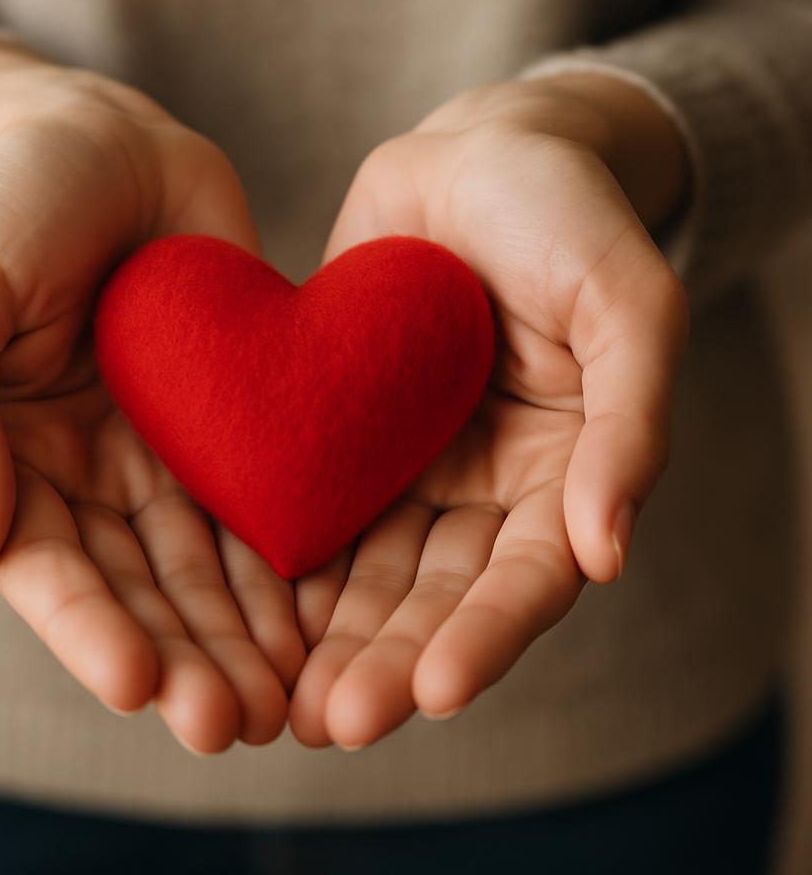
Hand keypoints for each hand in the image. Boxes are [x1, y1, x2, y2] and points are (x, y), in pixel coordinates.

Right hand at [0, 46, 304, 751]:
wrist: (114, 145)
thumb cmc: (21, 206)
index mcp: (14, 458)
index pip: (50, 568)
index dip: (89, 630)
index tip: (137, 685)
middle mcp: (94, 474)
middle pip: (140, 589)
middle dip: (184, 660)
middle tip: (235, 724)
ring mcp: (169, 454)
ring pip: (209, 568)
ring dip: (246, 638)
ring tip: (291, 701)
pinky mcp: (238, 426)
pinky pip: (265, 506)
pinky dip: (292, 567)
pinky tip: (328, 617)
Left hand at [289, 74, 689, 748]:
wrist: (479, 151)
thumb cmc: (568, 216)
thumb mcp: (627, 304)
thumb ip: (630, 424)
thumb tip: (608, 552)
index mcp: (563, 472)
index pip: (527, 579)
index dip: (485, 638)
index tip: (434, 694)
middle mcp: (482, 484)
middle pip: (436, 594)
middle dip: (388, 661)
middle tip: (332, 723)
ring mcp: (408, 461)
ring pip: (367, 569)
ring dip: (329, 638)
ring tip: (281, 701)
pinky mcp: (340, 428)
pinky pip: (309, 501)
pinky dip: (282, 561)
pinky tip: (243, 610)